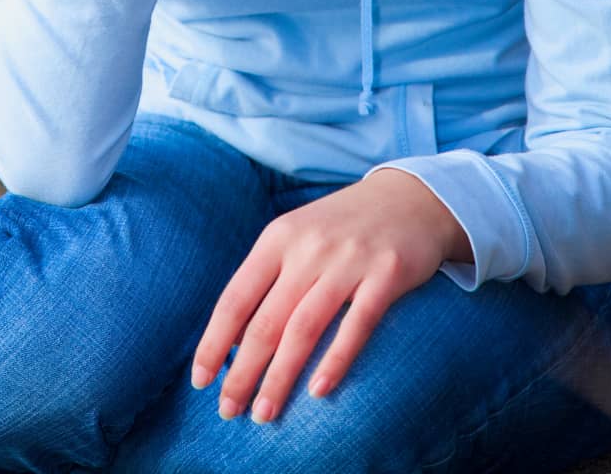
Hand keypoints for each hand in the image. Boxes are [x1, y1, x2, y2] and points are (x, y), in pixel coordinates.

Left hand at [190, 169, 469, 422]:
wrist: (409, 197)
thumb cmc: (342, 226)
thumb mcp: (297, 237)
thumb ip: (268, 279)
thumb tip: (234, 338)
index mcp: (277, 238)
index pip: (235, 298)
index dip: (214, 342)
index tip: (200, 380)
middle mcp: (307, 248)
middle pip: (265, 321)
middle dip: (242, 371)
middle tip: (229, 411)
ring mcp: (347, 261)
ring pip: (303, 328)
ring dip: (280, 376)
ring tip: (264, 413)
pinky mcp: (386, 274)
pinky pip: (356, 325)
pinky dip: (335, 361)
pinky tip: (318, 391)